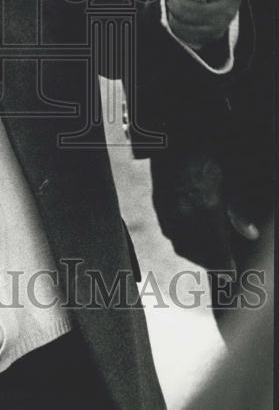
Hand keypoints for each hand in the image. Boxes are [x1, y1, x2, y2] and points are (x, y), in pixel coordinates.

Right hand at [150, 152, 258, 270]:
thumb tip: (251, 234)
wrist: (175, 137)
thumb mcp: (228, 180)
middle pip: (197, 252)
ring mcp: (168, 210)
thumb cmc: (207, 157)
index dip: (224, 265)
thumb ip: (237, 210)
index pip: (215, 249)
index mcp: (205, 208)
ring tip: (207, 255)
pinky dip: (181, 240)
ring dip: (195, 254)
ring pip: (180, 245)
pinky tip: (190, 237)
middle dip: (210, 262)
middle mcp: (184, 213)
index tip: (231, 272)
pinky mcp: (158, 205)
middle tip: (222, 266)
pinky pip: (169, 232)